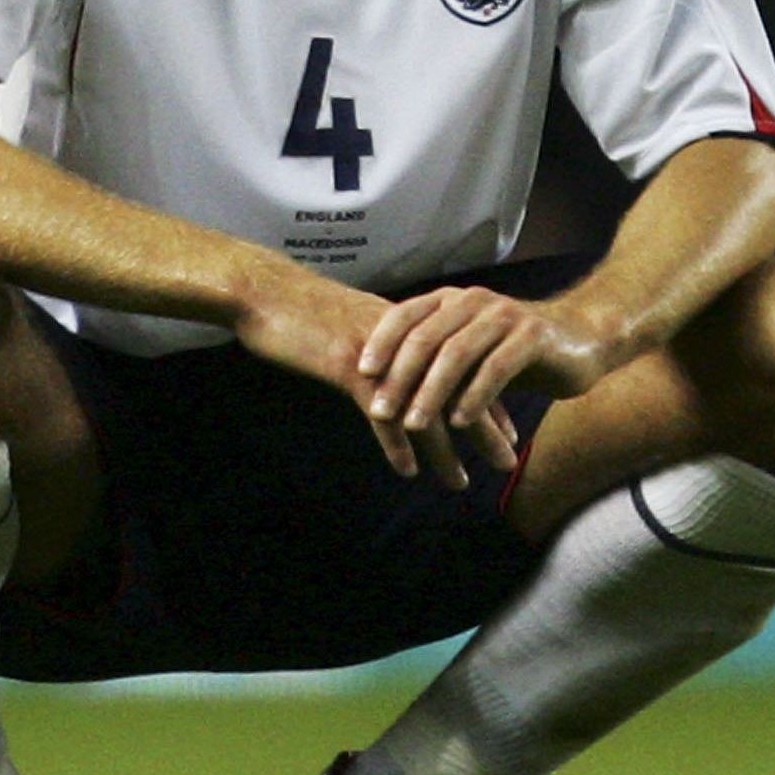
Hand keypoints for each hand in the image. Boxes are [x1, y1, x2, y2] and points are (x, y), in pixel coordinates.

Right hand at [230, 264, 514, 488]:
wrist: (266, 291)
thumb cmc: (303, 311)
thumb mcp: (354, 328)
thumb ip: (383, 350)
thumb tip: (398, 375)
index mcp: (409, 331)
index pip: (462, 369)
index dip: (486, 401)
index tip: (506, 431)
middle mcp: (404, 341)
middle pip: (457, 389)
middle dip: (484, 429)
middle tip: (508, 462)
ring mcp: (380, 354)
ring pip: (423, 408)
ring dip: (445, 451)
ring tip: (461, 483)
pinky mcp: (349, 367)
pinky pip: (381, 413)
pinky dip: (396, 444)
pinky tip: (407, 470)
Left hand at [357, 288, 624, 487]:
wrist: (584, 338)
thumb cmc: (517, 350)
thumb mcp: (470, 349)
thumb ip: (434, 359)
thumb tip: (382, 388)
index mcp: (454, 300)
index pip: (406, 316)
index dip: (381, 343)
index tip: (360, 374)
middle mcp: (475, 301)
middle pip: (426, 338)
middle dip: (399, 377)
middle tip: (379, 411)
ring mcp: (505, 317)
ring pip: (457, 354)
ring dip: (431, 393)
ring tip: (414, 424)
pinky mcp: (532, 338)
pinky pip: (495, 368)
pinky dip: (474, 397)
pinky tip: (460, 423)